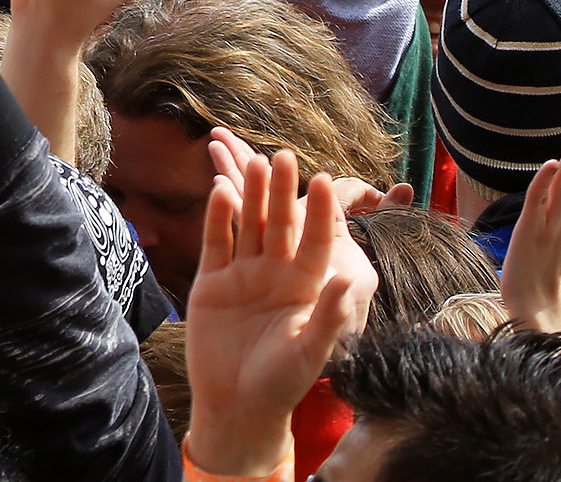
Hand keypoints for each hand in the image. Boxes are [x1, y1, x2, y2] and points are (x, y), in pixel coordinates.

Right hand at [181, 145, 373, 479]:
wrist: (235, 403)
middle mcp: (277, 275)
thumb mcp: (310, 353)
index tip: (324, 182)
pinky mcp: (212, 281)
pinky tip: (220, 191)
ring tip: (254, 162)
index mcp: (306, 288)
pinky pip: (216, 243)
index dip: (320, 213)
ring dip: (251, 196)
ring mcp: (243, 275)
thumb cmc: (280, 384)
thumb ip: (329, 317)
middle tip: (285, 156)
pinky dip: (217, 218)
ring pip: (249, 226)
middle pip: (281, 225)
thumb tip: (348, 280)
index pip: (316, 242)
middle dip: (283, 192)